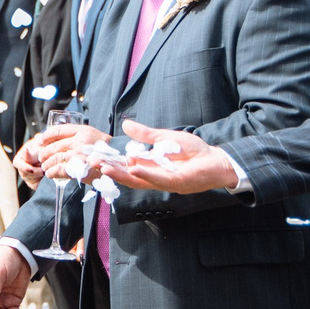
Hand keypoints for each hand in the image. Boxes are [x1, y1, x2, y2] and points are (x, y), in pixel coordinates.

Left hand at [15, 122, 106, 180]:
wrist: (120, 163)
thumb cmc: (106, 150)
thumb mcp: (93, 135)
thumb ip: (78, 135)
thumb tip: (57, 138)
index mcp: (83, 131)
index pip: (58, 130)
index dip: (46, 136)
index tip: (41, 140)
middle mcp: (80, 142)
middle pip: (54, 146)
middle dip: (44, 152)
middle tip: (41, 156)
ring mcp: (79, 155)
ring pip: (55, 158)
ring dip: (46, 164)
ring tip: (45, 166)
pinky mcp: (80, 168)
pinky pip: (59, 170)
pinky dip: (52, 172)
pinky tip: (50, 174)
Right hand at [107, 121, 242, 193]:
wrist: (217, 160)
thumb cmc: (194, 151)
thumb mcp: (165, 138)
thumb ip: (146, 134)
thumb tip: (126, 124)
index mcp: (150, 166)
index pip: (126, 165)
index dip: (111, 160)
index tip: (95, 154)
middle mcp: (154, 176)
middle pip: (127, 175)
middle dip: (109, 169)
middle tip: (92, 162)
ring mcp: (164, 181)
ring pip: (138, 180)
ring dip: (121, 174)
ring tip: (105, 168)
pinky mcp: (175, 183)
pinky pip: (157, 180)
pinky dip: (145, 174)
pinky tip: (133, 168)